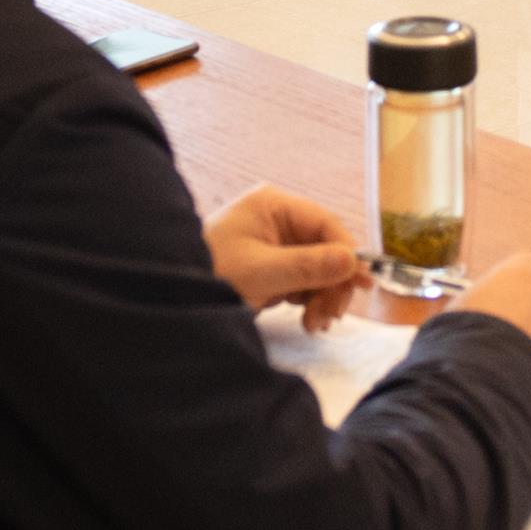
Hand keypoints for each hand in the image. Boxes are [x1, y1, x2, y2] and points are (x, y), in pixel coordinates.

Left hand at [206, 183, 365, 328]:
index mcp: (273, 205)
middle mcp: (277, 219)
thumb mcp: (261, 272)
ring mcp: (274, 244)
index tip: (358, 285)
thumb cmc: (211, 274)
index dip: (346, 254)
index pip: (326, 224)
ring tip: (314, 324)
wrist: (172, 298)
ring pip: (318, 268)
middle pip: (326, 248)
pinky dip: (310, 301)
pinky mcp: (271, 268)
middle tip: (330, 317)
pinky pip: (303, 281)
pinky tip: (307, 320)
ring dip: (323, 297)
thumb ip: (308, 266)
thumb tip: (353, 261)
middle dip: (332, 283)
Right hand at [439, 253, 530, 406]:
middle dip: (525, 323)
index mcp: (521, 276)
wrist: (477, 389)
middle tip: (496, 346)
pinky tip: (513, 394)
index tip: (501, 301)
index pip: (529, 267)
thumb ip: (481, 304)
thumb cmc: (455, 343)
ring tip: (500, 378)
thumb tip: (482, 312)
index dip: (515, 286)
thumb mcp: (457, 311)